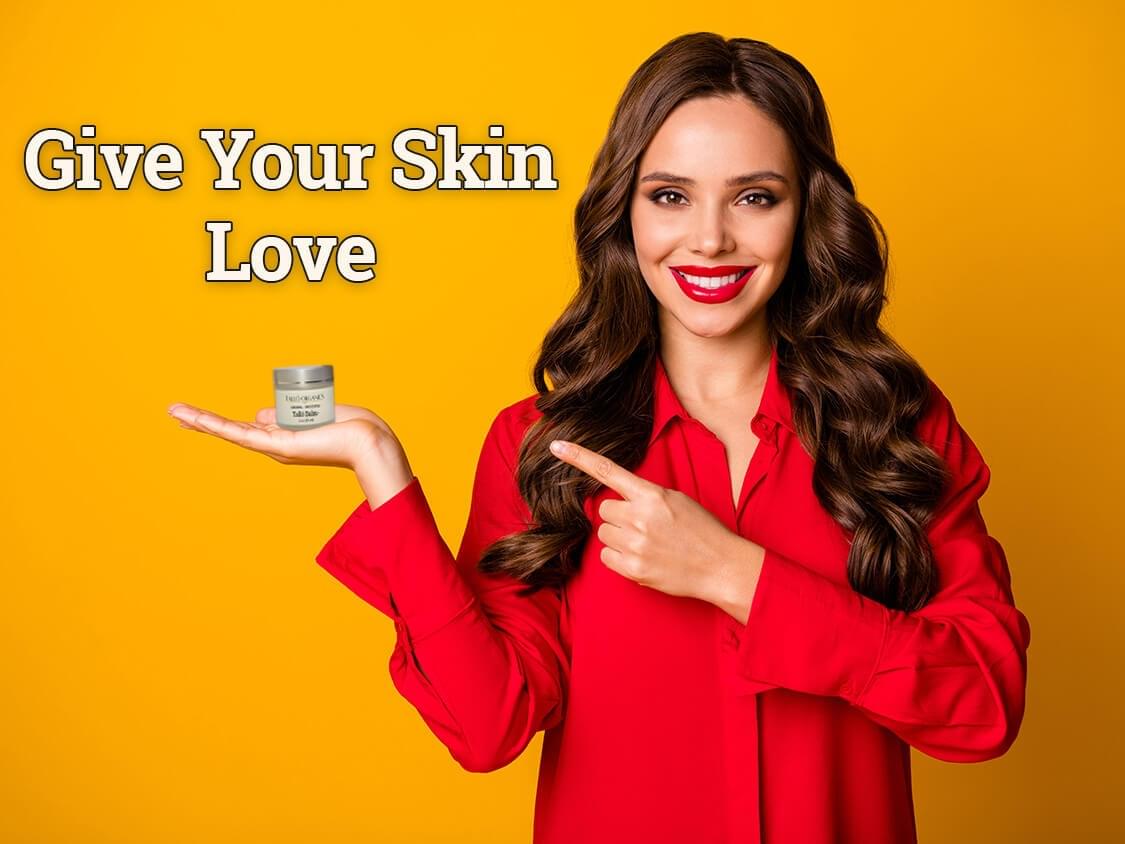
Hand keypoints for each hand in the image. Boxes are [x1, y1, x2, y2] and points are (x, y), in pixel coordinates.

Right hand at [167, 400, 399, 471]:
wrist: (369, 441)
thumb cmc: (351, 428)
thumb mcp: (312, 415)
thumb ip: (287, 414)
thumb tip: (259, 414)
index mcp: (283, 438)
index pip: (246, 428)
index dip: (221, 422)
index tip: (198, 416)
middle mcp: (274, 445)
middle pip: (231, 430)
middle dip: (202, 421)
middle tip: (173, 412)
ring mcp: (274, 446)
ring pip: (229, 431)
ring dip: (200, 421)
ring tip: (173, 411)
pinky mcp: (277, 444)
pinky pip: (240, 433)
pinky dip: (215, 425)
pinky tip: (195, 419)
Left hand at [548, 438, 761, 614]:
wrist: (721, 566)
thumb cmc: (702, 531)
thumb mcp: (677, 500)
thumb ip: (646, 496)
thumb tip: (619, 500)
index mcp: (651, 495)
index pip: (607, 471)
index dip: (579, 457)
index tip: (556, 447)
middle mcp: (639, 518)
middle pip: (603, 510)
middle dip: (619, 517)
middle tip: (644, 526)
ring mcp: (634, 544)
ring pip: (604, 534)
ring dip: (619, 537)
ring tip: (647, 543)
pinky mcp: (632, 569)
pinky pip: (606, 557)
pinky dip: (619, 558)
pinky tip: (642, 558)